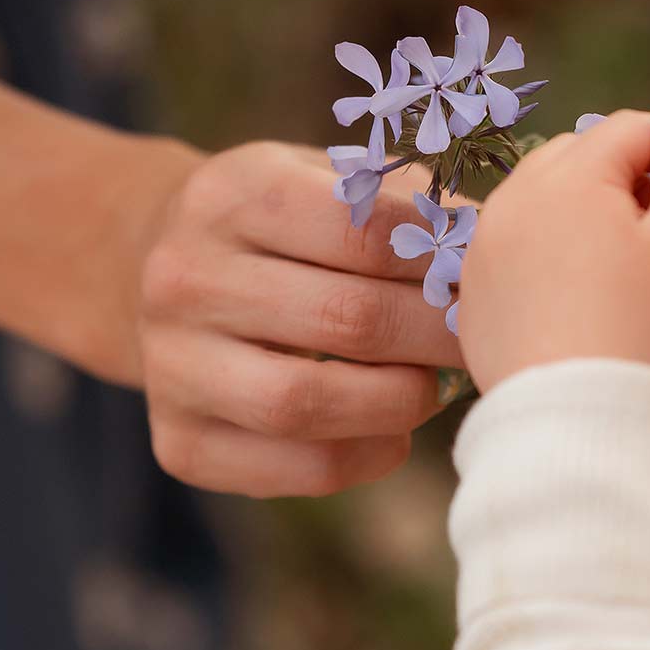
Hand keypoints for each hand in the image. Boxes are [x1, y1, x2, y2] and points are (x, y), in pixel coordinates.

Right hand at [140, 142, 465, 497]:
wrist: (149, 271)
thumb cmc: (275, 226)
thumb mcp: (321, 181)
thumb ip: (405, 204)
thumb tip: (500, 239)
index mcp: (231, 195)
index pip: (364, 232)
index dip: (443, 261)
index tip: (492, 279)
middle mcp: (184, 278)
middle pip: (345, 319)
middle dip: (436, 336)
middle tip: (487, 341)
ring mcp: (171, 365)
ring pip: (308, 403)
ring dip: (400, 402)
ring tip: (438, 387)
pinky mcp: (176, 440)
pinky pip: (293, 467)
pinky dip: (362, 457)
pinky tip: (391, 432)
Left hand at [458, 113, 649, 392]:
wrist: (564, 411)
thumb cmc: (634, 325)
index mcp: (568, 175)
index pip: (633, 127)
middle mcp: (513, 195)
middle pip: (581, 153)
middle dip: (621, 183)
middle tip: (644, 247)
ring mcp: (484, 239)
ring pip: (545, 196)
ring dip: (581, 216)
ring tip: (608, 277)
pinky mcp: (472, 281)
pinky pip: (516, 242)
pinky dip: (546, 253)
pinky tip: (571, 301)